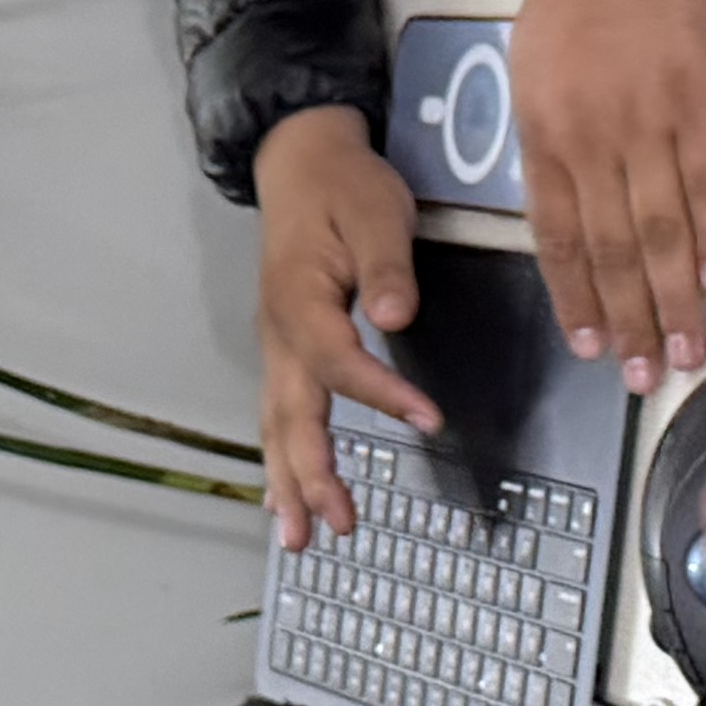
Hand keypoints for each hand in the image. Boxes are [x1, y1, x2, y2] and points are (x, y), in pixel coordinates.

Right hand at [251, 107, 434, 548]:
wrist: (300, 165)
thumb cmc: (344, 187)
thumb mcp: (376, 213)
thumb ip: (386, 267)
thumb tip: (395, 317)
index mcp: (302, 301)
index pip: (340, 361)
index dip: (382, 394)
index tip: (429, 420)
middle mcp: (280, 334)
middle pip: (292, 415)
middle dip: (312, 475)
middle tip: (338, 525)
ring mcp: (277, 347)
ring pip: (275, 426)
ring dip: (288, 484)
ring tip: (300, 540)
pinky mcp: (283, 352)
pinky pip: (275, 417)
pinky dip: (280, 463)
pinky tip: (284, 501)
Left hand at [506, 0, 705, 375]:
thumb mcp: (533, 68)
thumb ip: (552, 146)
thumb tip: (571, 215)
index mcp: (545, 132)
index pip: (560, 239)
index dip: (578, 300)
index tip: (594, 346)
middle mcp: (593, 137)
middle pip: (612, 252)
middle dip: (631, 323)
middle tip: (647, 376)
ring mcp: (651, 122)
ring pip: (660, 233)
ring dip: (674, 300)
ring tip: (688, 350)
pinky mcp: (705, 102)